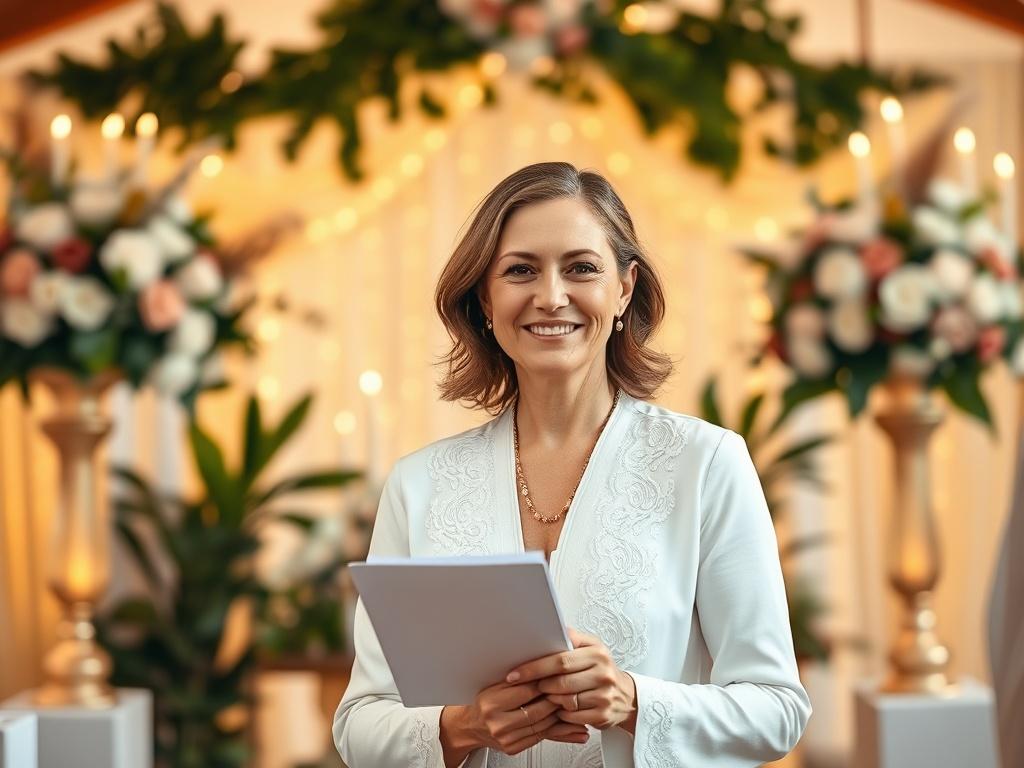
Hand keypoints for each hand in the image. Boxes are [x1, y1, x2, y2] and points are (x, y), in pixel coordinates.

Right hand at [440, 678, 588, 762]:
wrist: (469, 725)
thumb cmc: (483, 701)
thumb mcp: (495, 683)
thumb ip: (520, 679)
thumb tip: (547, 668)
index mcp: (491, 701)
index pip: (527, 689)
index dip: (546, 681)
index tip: (560, 674)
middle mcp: (497, 721)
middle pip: (538, 709)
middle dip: (557, 699)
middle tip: (573, 689)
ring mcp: (505, 737)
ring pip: (542, 724)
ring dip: (561, 715)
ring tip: (574, 705)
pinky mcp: (512, 748)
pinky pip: (541, 738)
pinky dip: (557, 730)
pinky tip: (568, 724)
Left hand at [504, 627, 637, 732]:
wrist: (626, 696)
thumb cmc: (600, 669)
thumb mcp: (590, 647)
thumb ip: (570, 638)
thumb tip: (546, 627)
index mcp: (597, 653)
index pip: (560, 660)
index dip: (534, 667)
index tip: (515, 674)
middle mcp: (603, 673)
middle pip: (560, 682)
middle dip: (540, 685)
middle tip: (527, 686)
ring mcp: (604, 696)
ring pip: (565, 701)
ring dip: (550, 700)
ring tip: (545, 695)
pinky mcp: (603, 715)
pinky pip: (572, 716)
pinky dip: (561, 714)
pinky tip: (559, 708)